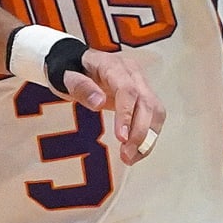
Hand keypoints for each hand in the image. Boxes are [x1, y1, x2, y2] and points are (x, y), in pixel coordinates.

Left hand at [68, 50, 164, 165]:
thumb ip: (81, 87)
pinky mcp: (144, 97)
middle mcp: (133, 74)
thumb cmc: (71, 71)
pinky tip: (136, 152)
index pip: (128, 90)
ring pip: (155, 111)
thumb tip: (99, 102)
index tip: (122, 137)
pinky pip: (154, 117)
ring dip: (147, 138)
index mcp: (114, 66)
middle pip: (146, 103)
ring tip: (130, 157)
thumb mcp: (67, 77)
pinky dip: (148, 137)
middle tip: (126, 155)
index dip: (127, 114)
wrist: (79, 64)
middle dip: (140, 132)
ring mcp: (141, 84)